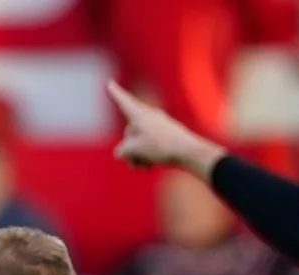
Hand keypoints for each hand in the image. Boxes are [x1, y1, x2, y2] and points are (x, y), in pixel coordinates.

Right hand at [107, 81, 225, 176]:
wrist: (188, 151)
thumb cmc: (160, 147)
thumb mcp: (133, 150)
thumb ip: (121, 150)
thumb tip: (122, 152)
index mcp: (140, 115)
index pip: (124, 102)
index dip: (115, 93)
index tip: (110, 82)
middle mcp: (149, 116)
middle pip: (130, 132)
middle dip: (128, 149)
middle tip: (132, 163)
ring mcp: (159, 124)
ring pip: (140, 140)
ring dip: (137, 155)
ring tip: (141, 167)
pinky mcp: (167, 134)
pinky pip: (151, 143)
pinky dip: (147, 154)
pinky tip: (150, 166)